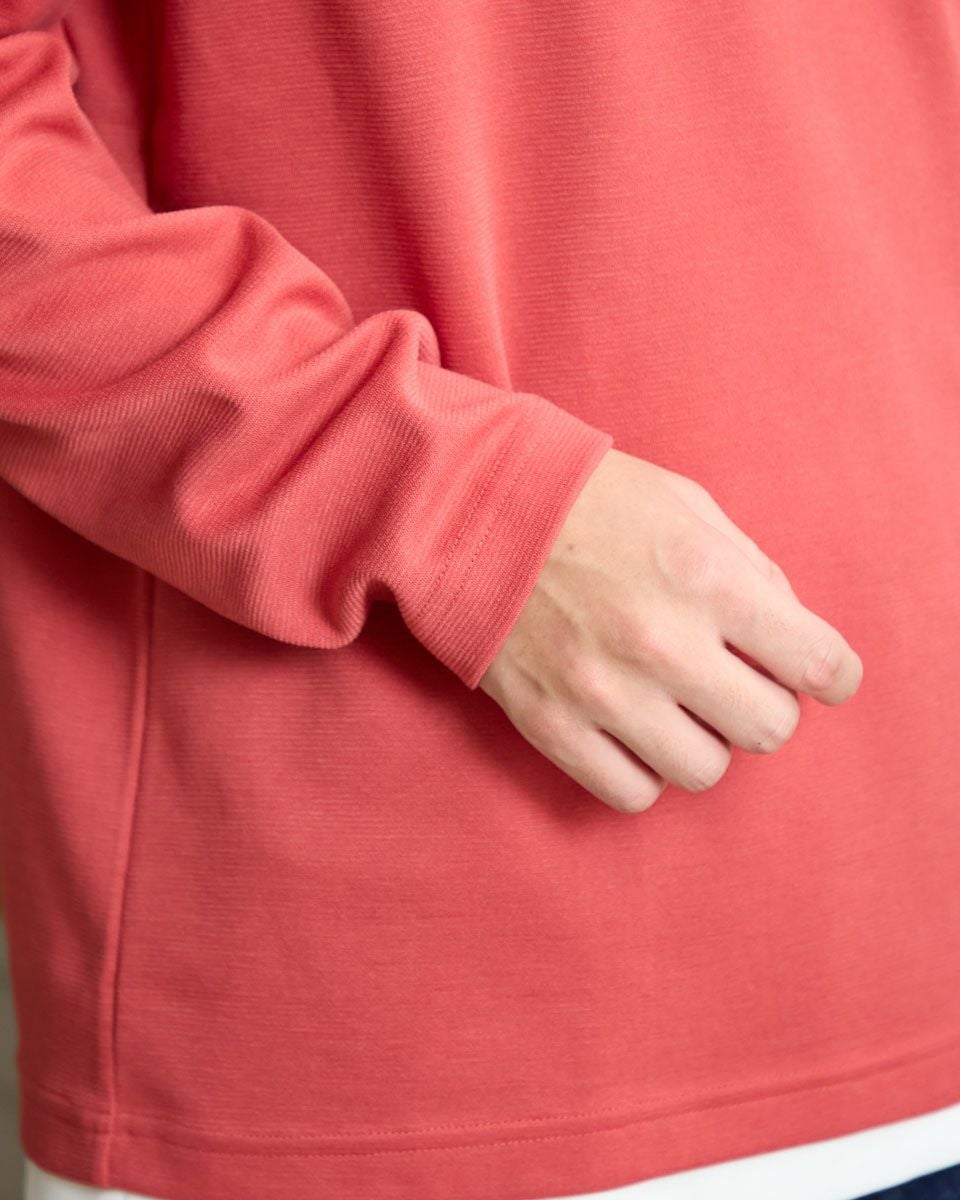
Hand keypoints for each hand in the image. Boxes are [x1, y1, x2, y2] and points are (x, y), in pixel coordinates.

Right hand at [478, 448, 862, 812]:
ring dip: (703, 740)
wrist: (470, 510)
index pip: (819, 665)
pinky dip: (644, 770)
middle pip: (770, 728)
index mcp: (706, 577)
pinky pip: (632, 793)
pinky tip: (633, 730)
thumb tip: (789, 636)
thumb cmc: (586, 500)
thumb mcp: (686, 503)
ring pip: (705, 770)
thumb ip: (751, 569)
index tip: (819, 673)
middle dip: (764, 703)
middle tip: (733, 679)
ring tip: (675, 703)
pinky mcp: (551, 724)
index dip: (832, 674)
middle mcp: (661, 642)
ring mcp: (603, 691)